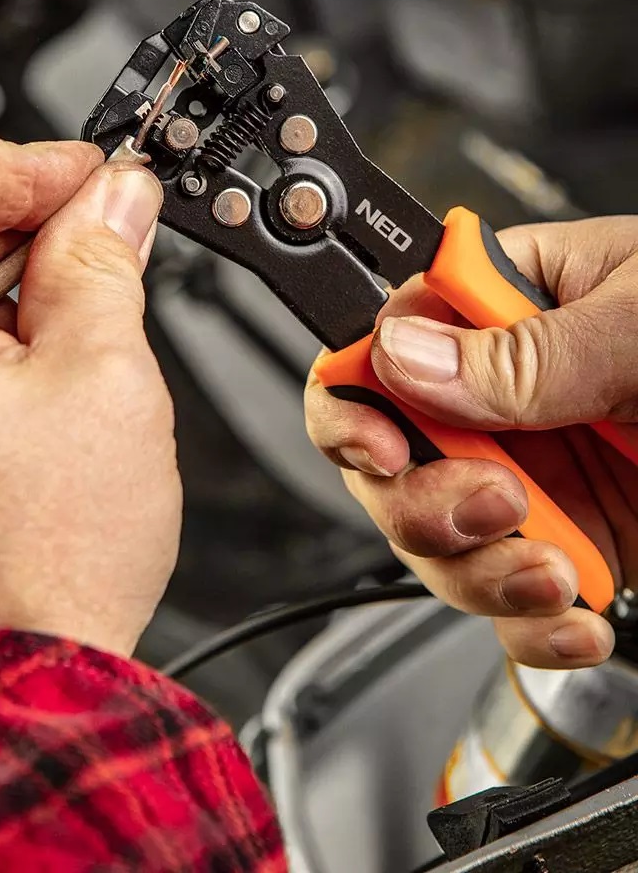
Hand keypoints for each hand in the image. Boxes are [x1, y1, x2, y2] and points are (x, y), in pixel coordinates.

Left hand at [0, 116, 180, 656]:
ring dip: (15, 272)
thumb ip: (104, 263)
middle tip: (111, 242)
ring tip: (83, 319)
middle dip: (31, 216)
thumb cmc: (42, 559)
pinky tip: (41, 353)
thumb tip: (117, 197)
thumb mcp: (106, 377)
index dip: (39, 163)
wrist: (14, 668)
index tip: (105, 182)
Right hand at [306, 217, 637, 668]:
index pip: (383, 343)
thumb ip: (528, 350)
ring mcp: (533, 476)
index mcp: (505, 306)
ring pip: (436, 542)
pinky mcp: (568, 544)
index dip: (357, 400)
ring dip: (481, 574)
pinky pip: (503, 599)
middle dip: (427, 503)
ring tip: (556, 568)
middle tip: (498, 504)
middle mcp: (504, 396)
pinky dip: (528, 625)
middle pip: (389, 460)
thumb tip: (405, 355)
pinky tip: (574, 613)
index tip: (383, 452)